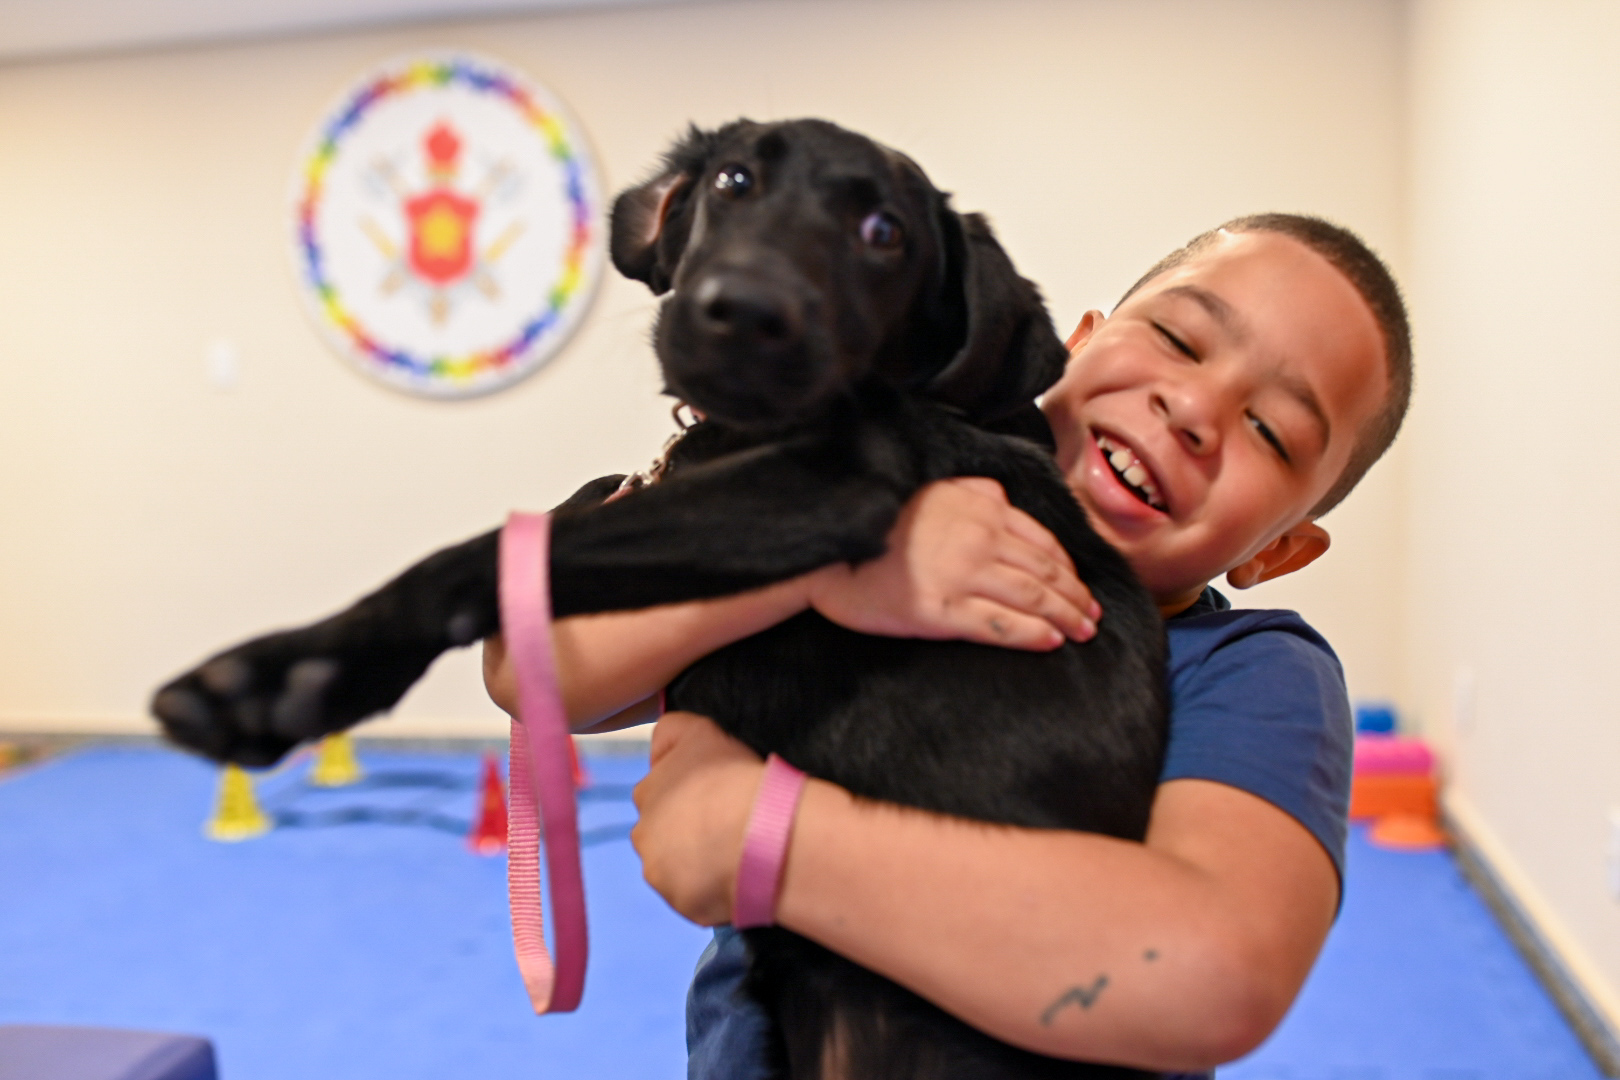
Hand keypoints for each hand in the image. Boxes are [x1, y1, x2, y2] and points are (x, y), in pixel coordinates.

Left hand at [631, 711, 764, 925]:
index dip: (689, 798)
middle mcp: (644, 835)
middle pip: (663, 836)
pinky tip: (740, 877)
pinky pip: (698, 898)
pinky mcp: (682, 904)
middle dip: (686, 835)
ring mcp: (661, 874)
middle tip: (727, 829)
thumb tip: (656, 753)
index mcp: (647, 793)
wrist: (758, 832)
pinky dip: (715, 891)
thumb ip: (669, 732)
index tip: (715, 799)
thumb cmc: (734, 777)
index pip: (658, 795)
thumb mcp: (699, 730)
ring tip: (737, 856)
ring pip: (677, 870)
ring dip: (698, 865)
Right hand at [805, 478, 1098, 649]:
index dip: (1068, 566)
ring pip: (1032, 596)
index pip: (1041, 540)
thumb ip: (972, 491)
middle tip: (1092, 615)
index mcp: (979, 508)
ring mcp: (962, 575)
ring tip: (1082, 632)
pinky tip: (1052, 642)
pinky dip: (1033, 634)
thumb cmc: (876, 523)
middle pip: (1045, 570)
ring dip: (1065, 616)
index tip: (1080, 585)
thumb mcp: (929, 489)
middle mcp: (978, 538)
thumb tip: (1002, 497)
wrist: (828, 551)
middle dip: (1075, 596)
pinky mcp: (944, 610)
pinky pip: (1002, 624)